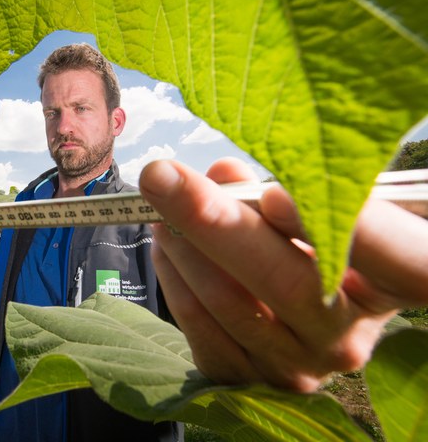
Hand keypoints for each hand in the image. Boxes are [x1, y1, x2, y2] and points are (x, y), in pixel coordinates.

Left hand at [138, 158, 427, 391]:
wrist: (309, 310)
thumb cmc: (325, 238)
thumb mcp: (326, 204)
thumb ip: (285, 187)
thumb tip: (222, 176)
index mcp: (401, 283)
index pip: (387, 254)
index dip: (328, 224)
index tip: (272, 192)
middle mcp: (350, 338)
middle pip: (284, 281)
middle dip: (211, 219)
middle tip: (161, 176)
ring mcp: (301, 367)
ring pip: (230, 304)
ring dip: (183, 246)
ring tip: (158, 204)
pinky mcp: (253, 381)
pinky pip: (202, 331)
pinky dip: (176, 282)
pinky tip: (166, 247)